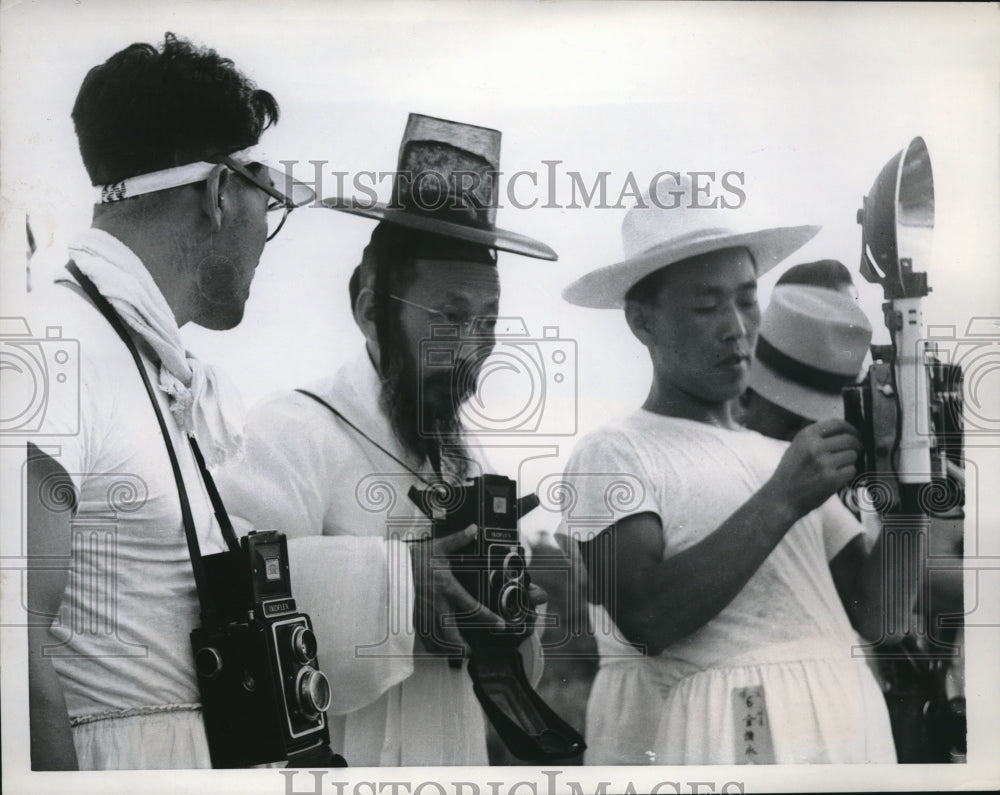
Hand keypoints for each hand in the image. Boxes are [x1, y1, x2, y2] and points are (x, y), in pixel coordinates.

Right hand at [409, 525, 503, 656]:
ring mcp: (424, 614)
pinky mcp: (412, 617)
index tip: (500, 625)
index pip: (472, 607)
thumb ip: (457, 540)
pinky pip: (422, 636)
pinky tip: (436, 649)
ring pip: (437, 639)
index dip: (488, 618)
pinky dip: (431, 645)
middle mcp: (437, 605)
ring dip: (448, 649)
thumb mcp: (438, 546)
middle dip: (463, 646)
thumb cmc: (412, 558)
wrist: (387, 568)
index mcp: (447, 588)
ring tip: (457, 654)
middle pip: (452, 633)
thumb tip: (473, 529)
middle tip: (471, 652)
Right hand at [766, 418, 861, 519]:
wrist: (782, 497)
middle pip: (850, 439)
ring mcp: (823, 463)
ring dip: (851, 461)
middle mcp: (814, 446)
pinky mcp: (831, 479)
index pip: (837, 424)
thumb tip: (846, 432)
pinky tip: (837, 478)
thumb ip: (817, 437)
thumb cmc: (791, 473)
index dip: (851, 428)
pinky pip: (851, 470)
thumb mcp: (797, 447)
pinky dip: (848, 474)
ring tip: (839, 468)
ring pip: (852, 455)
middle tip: (855, 452)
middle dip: (856, 446)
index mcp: (806, 435)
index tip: (855, 434)